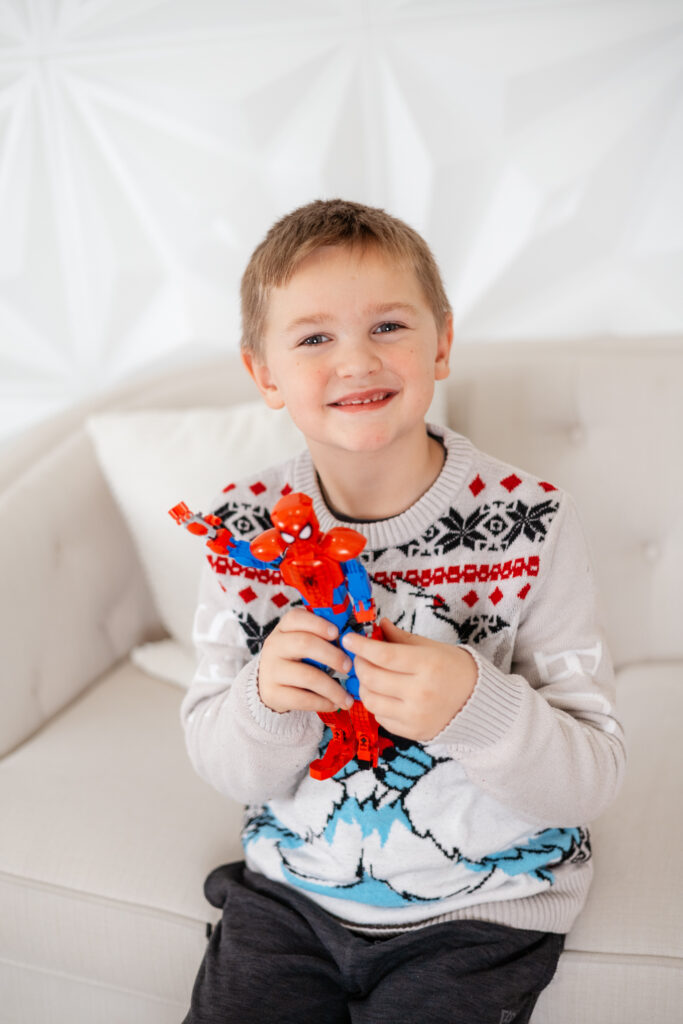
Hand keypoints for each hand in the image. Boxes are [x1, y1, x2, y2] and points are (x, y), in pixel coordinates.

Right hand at [258, 608, 354, 714]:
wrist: (269, 684)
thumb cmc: (296, 658)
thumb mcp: (304, 641)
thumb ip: (323, 638)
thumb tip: (354, 644)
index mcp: (284, 628)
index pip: (296, 617)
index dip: (318, 624)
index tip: (337, 633)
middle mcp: (274, 645)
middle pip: (305, 644)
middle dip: (332, 655)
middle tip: (349, 667)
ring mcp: (271, 670)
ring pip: (307, 676)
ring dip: (333, 688)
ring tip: (347, 697)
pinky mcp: (272, 693)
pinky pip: (302, 699)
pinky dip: (322, 703)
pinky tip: (334, 704)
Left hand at [342, 618, 477, 742]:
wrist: (480, 704)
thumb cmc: (456, 669)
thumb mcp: (432, 647)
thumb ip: (402, 638)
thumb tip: (378, 625)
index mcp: (427, 665)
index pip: (384, 656)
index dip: (361, 646)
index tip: (348, 639)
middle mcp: (420, 693)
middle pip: (373, 678)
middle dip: (359, 664)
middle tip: (359, 656)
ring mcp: (416, 716)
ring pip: (371, 701)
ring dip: (364, 686)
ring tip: (370, 675)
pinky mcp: (413, 732)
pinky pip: (381, 717)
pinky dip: (377, 703)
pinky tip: (384, 694)